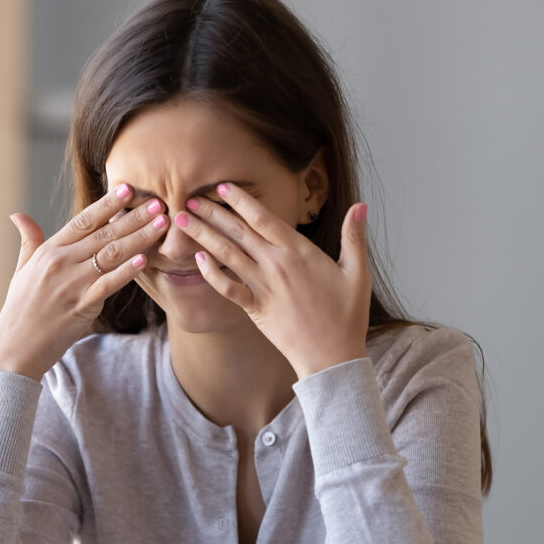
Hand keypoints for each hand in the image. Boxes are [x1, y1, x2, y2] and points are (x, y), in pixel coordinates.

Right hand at [0, 183, 169, 377]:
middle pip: (103, 233)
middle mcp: (61, 263)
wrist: (15, 347)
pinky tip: (145, 259)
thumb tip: (18, 215)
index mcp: (49, 251)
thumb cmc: (20, 309)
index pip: (83, 220)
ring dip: (139, 238)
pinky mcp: (81, 306)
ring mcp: (72, 284)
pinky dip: (127, 271)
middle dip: (133, 217)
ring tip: (161, 225)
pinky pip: (109, 284)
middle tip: (158, 203)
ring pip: (111, 255)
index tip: (129, 189)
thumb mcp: (21, 270)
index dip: (108, 204)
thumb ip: (28, 240)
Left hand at [174, 182, 371, 379]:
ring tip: (182, 219)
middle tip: (190, 195)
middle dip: (212, 212)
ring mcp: (263, 287)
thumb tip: (361, 205)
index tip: (222, 186)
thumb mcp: (358, 272)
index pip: (264, 218)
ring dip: (202, 235)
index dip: (241, 200)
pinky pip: (227, 288)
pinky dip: (211, 273)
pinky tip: (197, 259)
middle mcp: (276, 265)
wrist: (333, 356)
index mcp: (299, 252)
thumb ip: (354, 237)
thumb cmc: (347, 315)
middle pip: (238, 231)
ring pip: (227, 254)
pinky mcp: (255, 308)